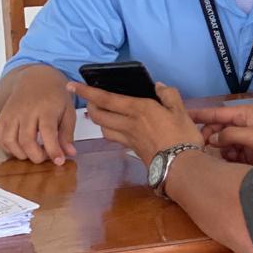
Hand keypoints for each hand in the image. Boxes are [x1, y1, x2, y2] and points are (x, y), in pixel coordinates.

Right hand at [0, 65, 76, 164]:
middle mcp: (26, 111)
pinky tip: (20, 147)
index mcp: (46, 108)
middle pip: (26, 140)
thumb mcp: (68, 111)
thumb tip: (69, 153)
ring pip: (9, 141)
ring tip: (33, 152)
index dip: (53, 150)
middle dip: (36, 156)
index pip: (48, 132)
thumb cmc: (54, 96)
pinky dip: (7, 148)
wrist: (36, 79)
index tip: (59, 161)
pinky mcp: (2, 117)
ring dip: (21, 154)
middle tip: (46, 157)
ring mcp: (12, 114)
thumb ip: (67, 133)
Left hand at [71, 80, 203, 166]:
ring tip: (99, 113)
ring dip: (97, 120)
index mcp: (138, 109)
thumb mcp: (180, 110)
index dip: (86, 92)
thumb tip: (158, 86)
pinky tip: (115, 129)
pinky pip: (113, 138)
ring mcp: (128, 138)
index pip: (105, 99)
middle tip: (89, 99)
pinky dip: (108, 131)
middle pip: (98, 115)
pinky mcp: (132, 149)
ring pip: (102, 128)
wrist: (180, 166)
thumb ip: (168, 94)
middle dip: (89, 106)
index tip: (71, 86)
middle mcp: (128, 123)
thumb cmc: (181, 136)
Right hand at [188, 105, 252, 164]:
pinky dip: (228, 159)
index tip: (182, 115)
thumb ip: (231, 135)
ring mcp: (250, 140)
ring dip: (217, 151)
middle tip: (196, 149)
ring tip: (205, 159)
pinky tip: (220, 167)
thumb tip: (212, 138)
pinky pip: (235, 155)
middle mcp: (245, 125)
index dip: (199, 115)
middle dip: (208, 138)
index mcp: (245, 114)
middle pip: (219, 129)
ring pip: (226, 144)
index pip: (217, 113)